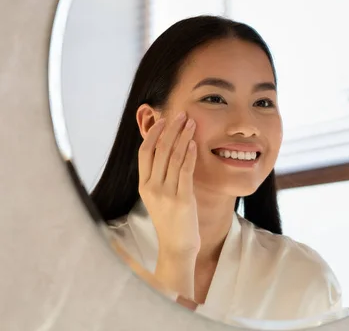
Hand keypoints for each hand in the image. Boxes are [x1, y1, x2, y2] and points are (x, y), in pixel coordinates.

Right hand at [138, 112, 198, 298]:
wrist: (177, 246)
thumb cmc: (171, 221)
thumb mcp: (159, 197)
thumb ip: (161, 177)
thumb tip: (169, 153)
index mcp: (144, 185)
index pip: (145, 152)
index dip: (154, 133)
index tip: (164, 119)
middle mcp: (152, 187)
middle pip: (160, 150)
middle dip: (171, 129)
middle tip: (182, 114)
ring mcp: (166, 193)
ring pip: (173, 157)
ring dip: (183, 136)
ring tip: (191, 123)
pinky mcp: (181, 199)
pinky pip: (185, 171)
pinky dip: (189, 155)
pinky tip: (193, 143)